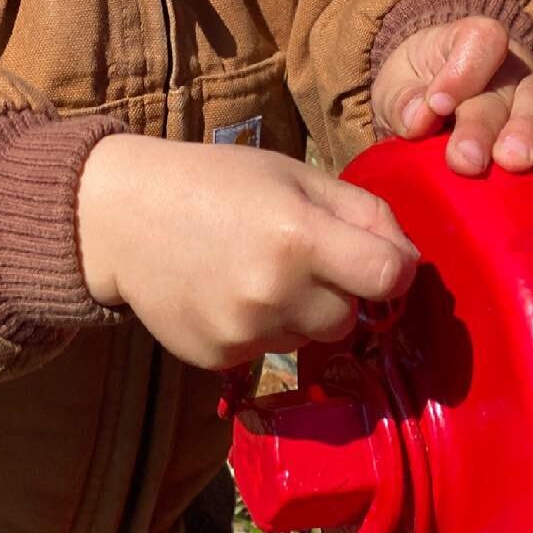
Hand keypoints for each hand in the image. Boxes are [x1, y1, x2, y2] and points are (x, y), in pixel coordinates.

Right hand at [76, 135, 417, 368]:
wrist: (122, 216)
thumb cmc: (215, 182)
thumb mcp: (295, 174)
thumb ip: (362, 212)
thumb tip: (410, 261)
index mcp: (300, 235)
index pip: (390, 276)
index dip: (394, 268)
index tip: (377, 259)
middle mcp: (275, 291)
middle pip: (351, 317)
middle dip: (339, 292)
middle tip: (297, 256)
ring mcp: (245, 331)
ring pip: (311, 339)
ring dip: (300, 313)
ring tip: (255, 270)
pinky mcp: (219, 358)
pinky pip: (268, 352)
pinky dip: (261, 329)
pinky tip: (226, 292)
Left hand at [371, 15, 532, 175]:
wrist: (441, 105)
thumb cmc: (418, 93)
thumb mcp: (396, 90)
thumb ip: (402, 101)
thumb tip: (420, 116)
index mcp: (468, 42)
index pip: (480, 38)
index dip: (462, 70)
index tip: (437, 105)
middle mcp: (512, 63)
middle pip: (507, 84)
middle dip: (485, 124)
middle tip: (466, 160)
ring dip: (529, 133)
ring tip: (513, 164)